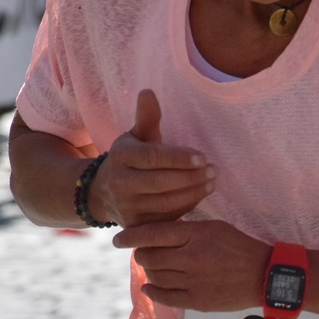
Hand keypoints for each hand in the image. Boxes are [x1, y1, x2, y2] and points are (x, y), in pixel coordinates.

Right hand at [90, 89, 214, 226]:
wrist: (104, 192)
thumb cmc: (131, 158)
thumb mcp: (136, 136)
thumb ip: (146, 117)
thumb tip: (148, 91)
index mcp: (120, 156)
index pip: (153, 157)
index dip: (179, 158)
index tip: (203, 157)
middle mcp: (119, 183)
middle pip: (161, 182)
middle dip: (191, 177)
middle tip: (214, 170)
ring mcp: (127, 207)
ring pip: (166, 202)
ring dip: (194, 192)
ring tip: (212, 181)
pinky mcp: (137, 226)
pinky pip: (167, 217)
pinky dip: (187, 206)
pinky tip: (201, 194)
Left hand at [114, 218, 270, 311]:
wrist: (264, 276)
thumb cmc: (239, 246)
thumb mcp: (214, 227)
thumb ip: (186, 229)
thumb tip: (156, 232)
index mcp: (196, 235)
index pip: (152, 233)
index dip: (130, 236)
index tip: (118, 240)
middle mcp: (190, 257)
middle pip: (149, 256)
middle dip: (141, 254)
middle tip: (144, 253)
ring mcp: (192, 281)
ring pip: (155, 276)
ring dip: (150, 271)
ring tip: (155, 267)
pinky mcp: (196, 301)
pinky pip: (163, 296)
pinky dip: (152, 290)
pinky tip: (150, 286)